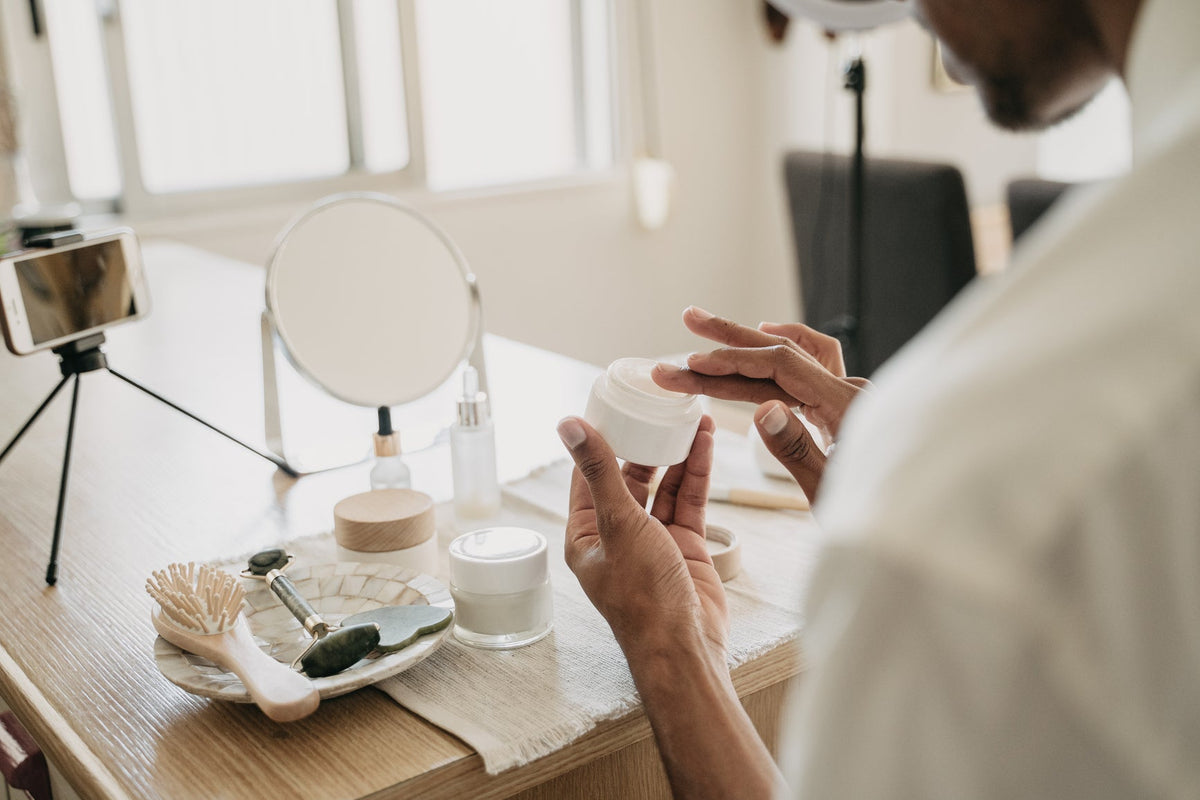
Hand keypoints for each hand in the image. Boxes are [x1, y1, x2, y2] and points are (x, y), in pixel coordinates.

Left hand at [556, 414, 726, 659]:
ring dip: (677, 453)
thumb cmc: (642, 596)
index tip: (612, 404)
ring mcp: (653, 540)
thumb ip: (600, 470)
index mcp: (585, 535)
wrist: (686, 646)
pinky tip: (706, 444)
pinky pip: (689, 501)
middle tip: (658, 406)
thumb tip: (569, 425)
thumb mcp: (618, 523)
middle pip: (628, 477)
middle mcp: (617, 535)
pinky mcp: (685, 546)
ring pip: (664, 486)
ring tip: (693, 417)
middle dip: (644, 442)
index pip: (588, 475)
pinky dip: (697, 473)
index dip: (599, 440)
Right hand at [653, 306, 869, 498]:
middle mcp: (851, 392)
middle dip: (732, 339)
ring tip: (710, 330)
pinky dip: (785, 348)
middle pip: (784, 352)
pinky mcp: (845, 405)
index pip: (782, 367)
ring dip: (750, 344)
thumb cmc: (876, 515)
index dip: (735, 362)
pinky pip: (812, 365)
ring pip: (793, 358)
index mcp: (848, 407)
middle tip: (691, 319)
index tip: (695, 364)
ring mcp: (850, 396)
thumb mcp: (828, 491)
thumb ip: (796, 448)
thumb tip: (762, 408)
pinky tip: (767, 335)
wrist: (911, 522)